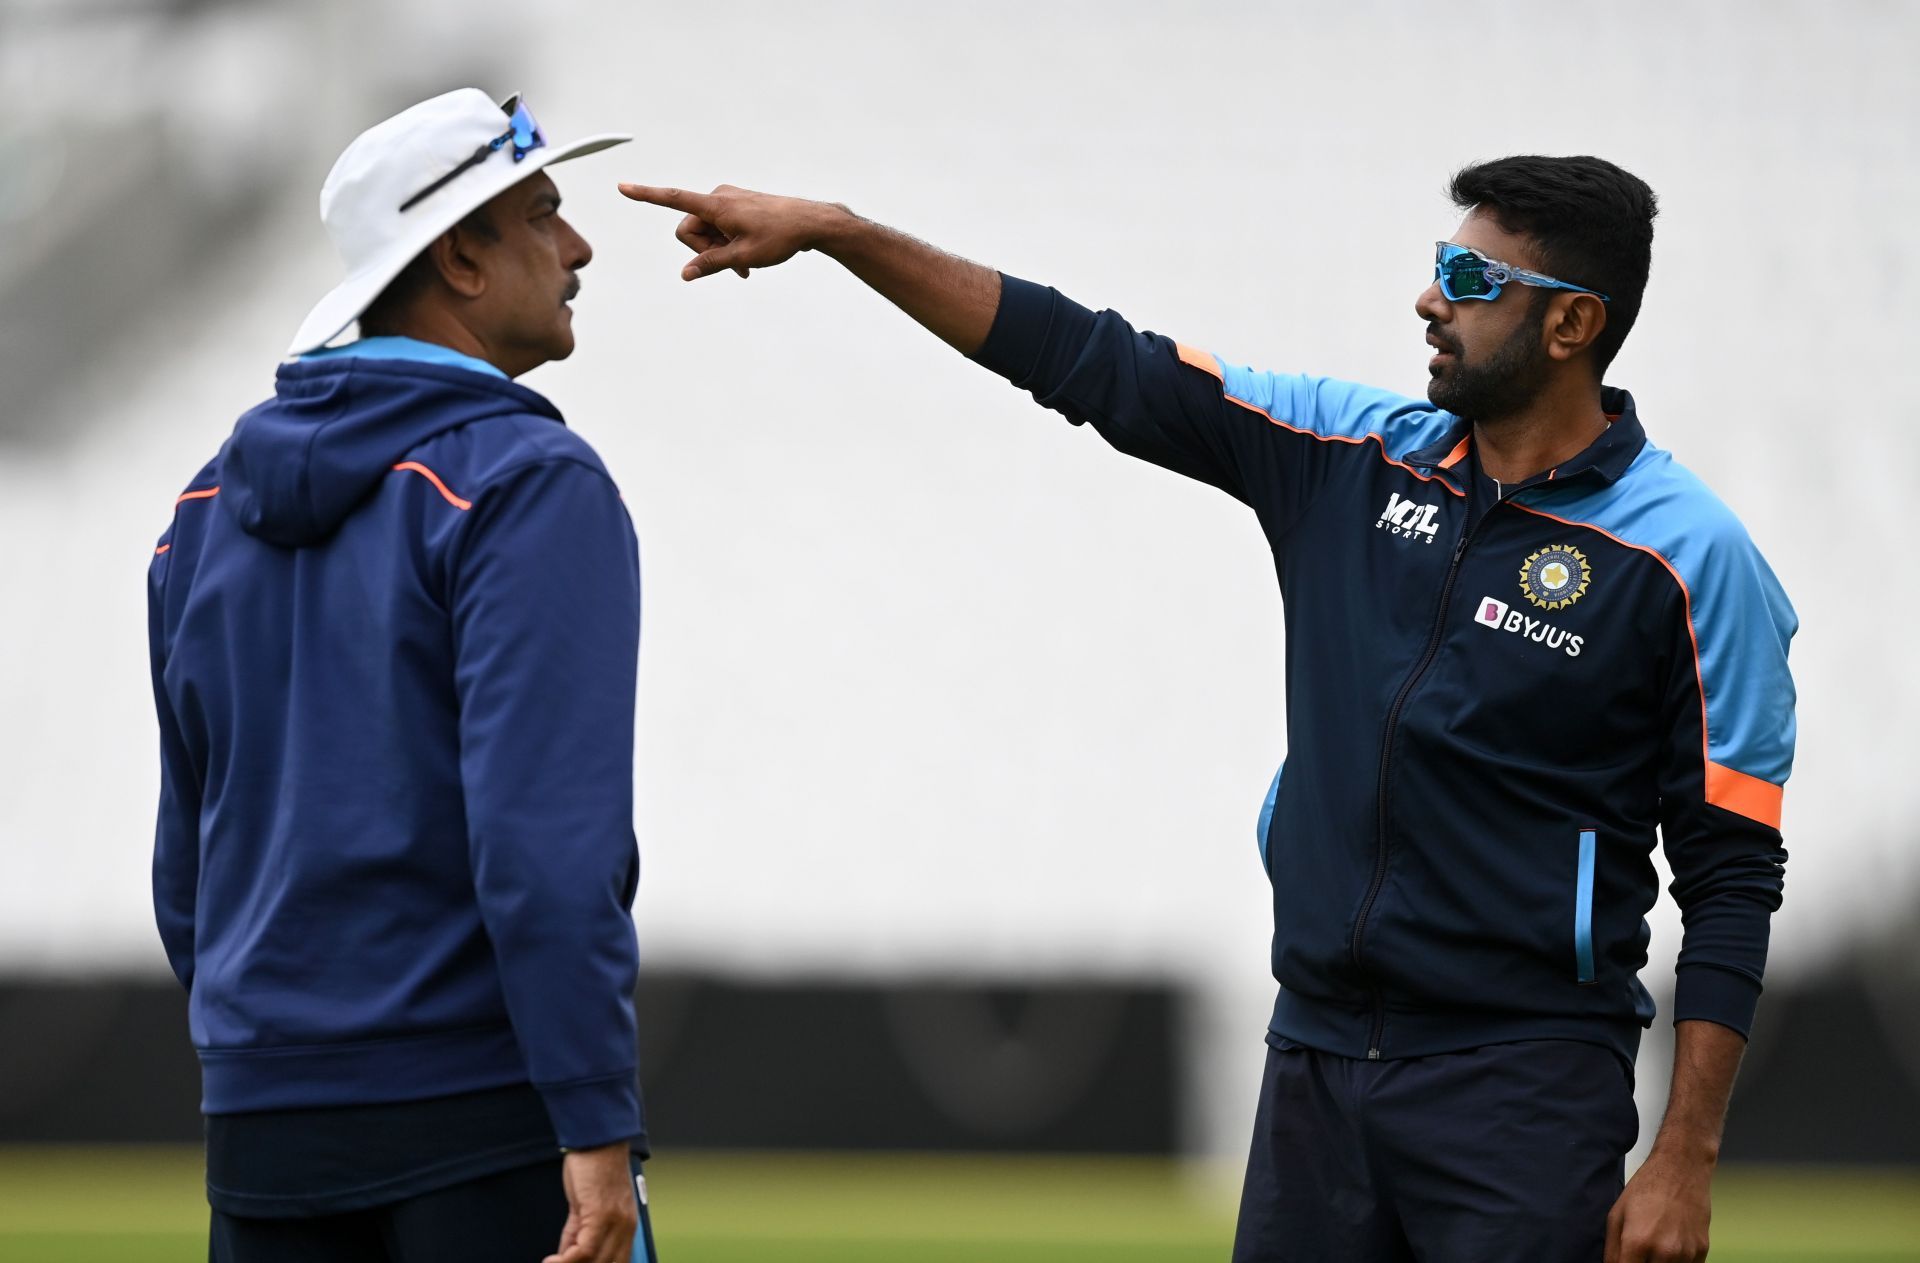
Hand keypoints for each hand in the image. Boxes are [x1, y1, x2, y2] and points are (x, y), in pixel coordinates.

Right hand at [542, 1142, 637, 1262]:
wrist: (598, 1138)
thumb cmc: (593, 1167)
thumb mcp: (589, 1206)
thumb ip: (579, 1231)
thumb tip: (566, 1256)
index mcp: (627, 1227)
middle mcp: (626, 1227)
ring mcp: (615, 1222)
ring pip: (596, 1262)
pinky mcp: (600, 1214)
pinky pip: (585, 1249)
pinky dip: (566, 1260)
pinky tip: (551, 1260)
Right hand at [617, 183, 849, 280]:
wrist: (810, 223)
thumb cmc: (779, 237)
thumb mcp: (743, 258)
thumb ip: (711, 264)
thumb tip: (686, 274)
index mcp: (715, 206)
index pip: (673, 199)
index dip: (646, 195)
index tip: (622, 186)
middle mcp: (718, 198)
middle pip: (690, 230)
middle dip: (703, 250)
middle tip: (731, 266)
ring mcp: (728, 201)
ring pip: (706, 232)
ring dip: (718, 250)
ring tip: (745, 265)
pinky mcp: (736, 206)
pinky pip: (720, 228)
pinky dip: (728, 244)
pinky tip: (748, 259)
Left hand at [1605, 1146, 1712, 1261]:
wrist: (1681, 1170)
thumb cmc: (1645, 1189)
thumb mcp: (1616, 1215)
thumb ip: (1612, 1250)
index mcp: (1637, 1242)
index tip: (1626, 1261)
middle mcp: (1664, 1252)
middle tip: (1638, 1254)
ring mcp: (1686, 1253)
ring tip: (1654, 1248)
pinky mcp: (1702, 1251)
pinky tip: (1670, 1248)